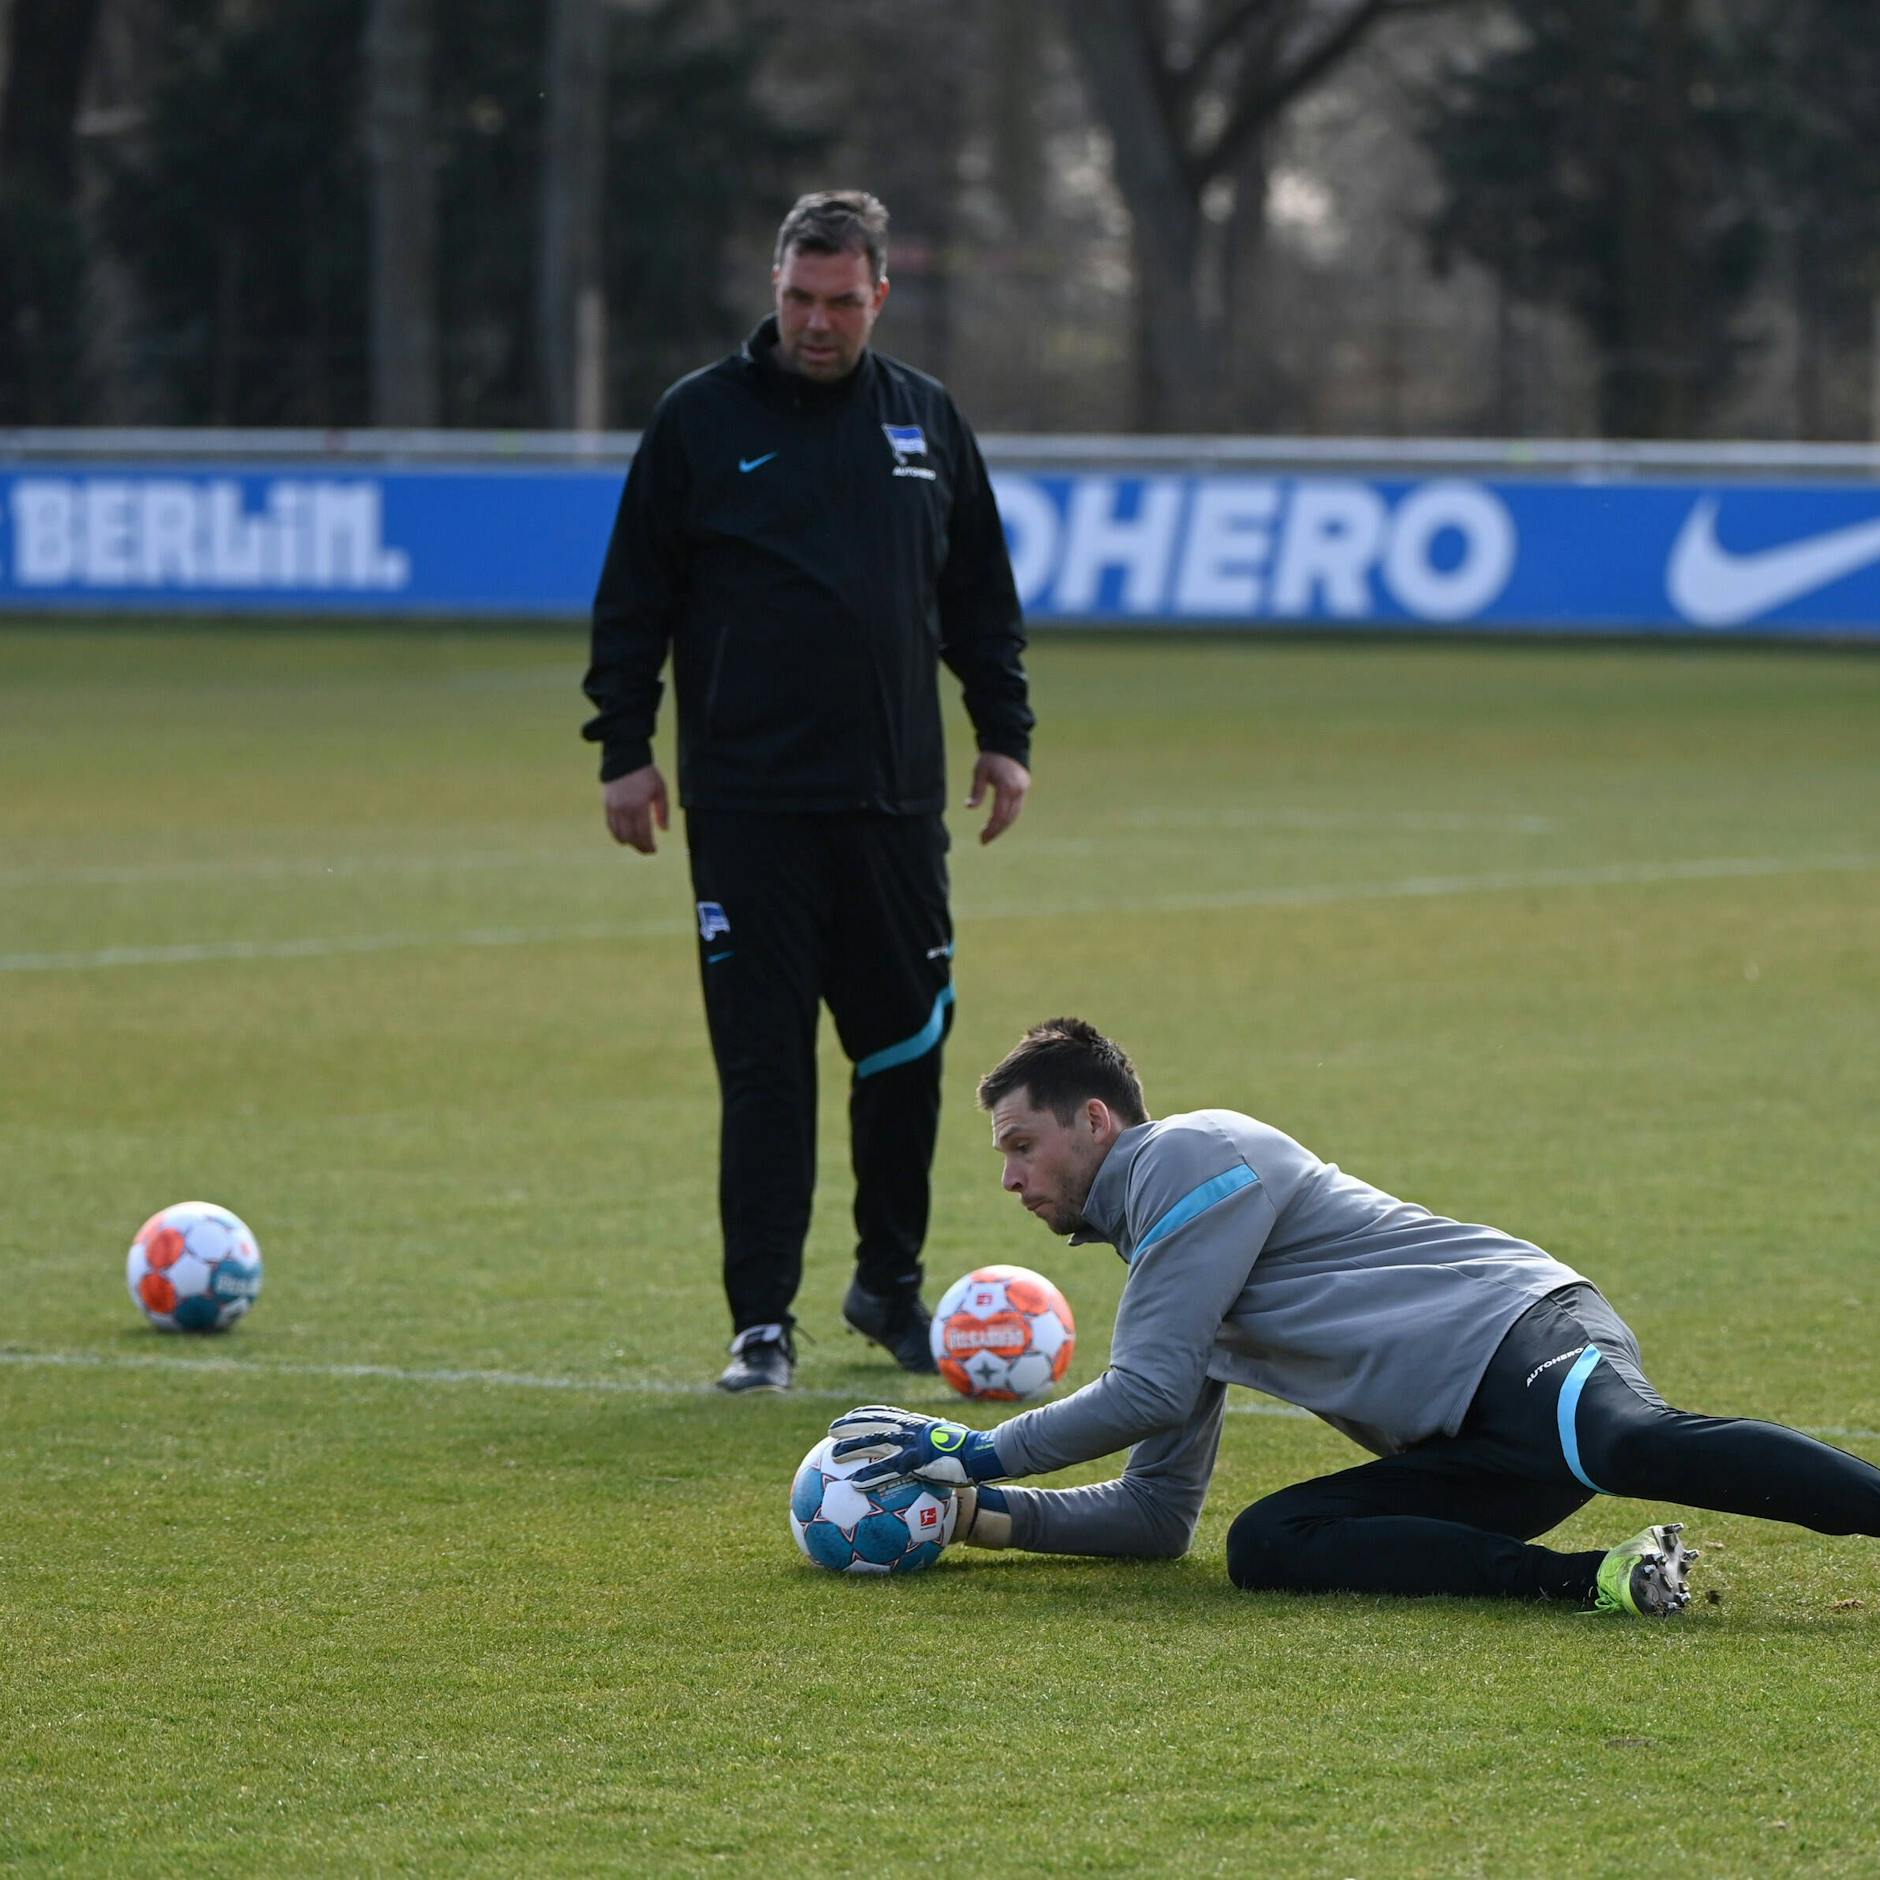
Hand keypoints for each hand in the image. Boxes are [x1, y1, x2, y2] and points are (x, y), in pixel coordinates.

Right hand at [602, 764, 668, 852]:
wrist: (624, 757)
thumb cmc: (646, 774)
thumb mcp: (660, 790)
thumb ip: (662, 811)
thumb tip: (664, 830)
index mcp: (639, 805)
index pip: (643, 833)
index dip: (648, 845)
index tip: (654, 850)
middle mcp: (624, 809)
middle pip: (630, 837)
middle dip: (639, 847)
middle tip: (647, 851)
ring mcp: (614, 807)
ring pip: (618, 833)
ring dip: (628, 842)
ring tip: (637, 844)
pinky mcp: (606, 804)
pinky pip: (610, 825)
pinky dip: (617, 834)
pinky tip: (624, 837)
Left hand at [829, 1404, 1006, 1487]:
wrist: (981, 1452)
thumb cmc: (969, 1449)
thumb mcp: (950, 1440)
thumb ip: (937, 1442)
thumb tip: (935, 1448)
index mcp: (917, 1422)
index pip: (886, 1412)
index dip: (866, 1413)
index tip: (850, 1416)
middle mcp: (910, 1428)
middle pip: (873, 1422)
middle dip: (850, 1425)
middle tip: (831, 1430)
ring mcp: (911, 1443)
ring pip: (874, 1442)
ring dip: (851, 1448)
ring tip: (832, 1455)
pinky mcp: (915, 1461)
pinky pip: (887, 1470)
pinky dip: (869, 1476)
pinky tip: (855, 1484)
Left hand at [966, 752, 1029, 845]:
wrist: (1008, 743)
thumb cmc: (991, 757)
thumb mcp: (979, 772)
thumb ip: (976, 791)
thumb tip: (969, 807)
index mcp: (1006, 787)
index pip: (999, 815)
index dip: (991, 829)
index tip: (981, 838)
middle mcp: (1018, 791)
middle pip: (1008, 819)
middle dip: (996, 831)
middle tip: (984, 841)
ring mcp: (1023, 790)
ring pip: (1015, 815)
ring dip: (1003, 827)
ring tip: (990, 834)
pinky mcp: (1025, 788)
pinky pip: (1017, 808)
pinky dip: (1008, 817)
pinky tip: (998, 823)